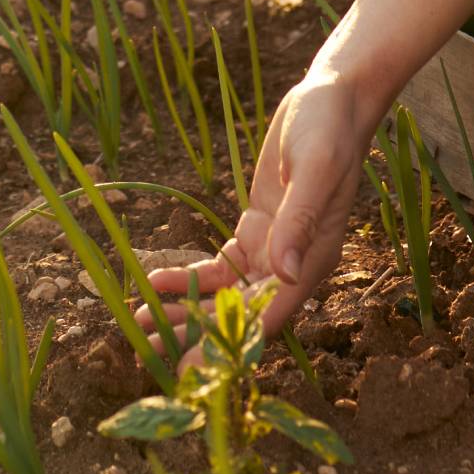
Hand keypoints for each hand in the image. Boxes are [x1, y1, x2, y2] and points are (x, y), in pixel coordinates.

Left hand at [142, 62, 391, 360]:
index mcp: (314, 259)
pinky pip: (219, 265)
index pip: (270, 316)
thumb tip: (285, 272)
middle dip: (198, 336)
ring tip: (142, 322)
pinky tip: (153, 280)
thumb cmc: (327, 131)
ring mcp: (273, 249)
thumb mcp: (314, 168)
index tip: (196, 371)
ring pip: (227, 296)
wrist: (330, 101)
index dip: (231, 345)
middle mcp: (294, 265)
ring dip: (188, 310)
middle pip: (243, 314)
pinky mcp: (256, 229)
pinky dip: (188, 276)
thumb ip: (299, 220)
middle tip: (152, 355)